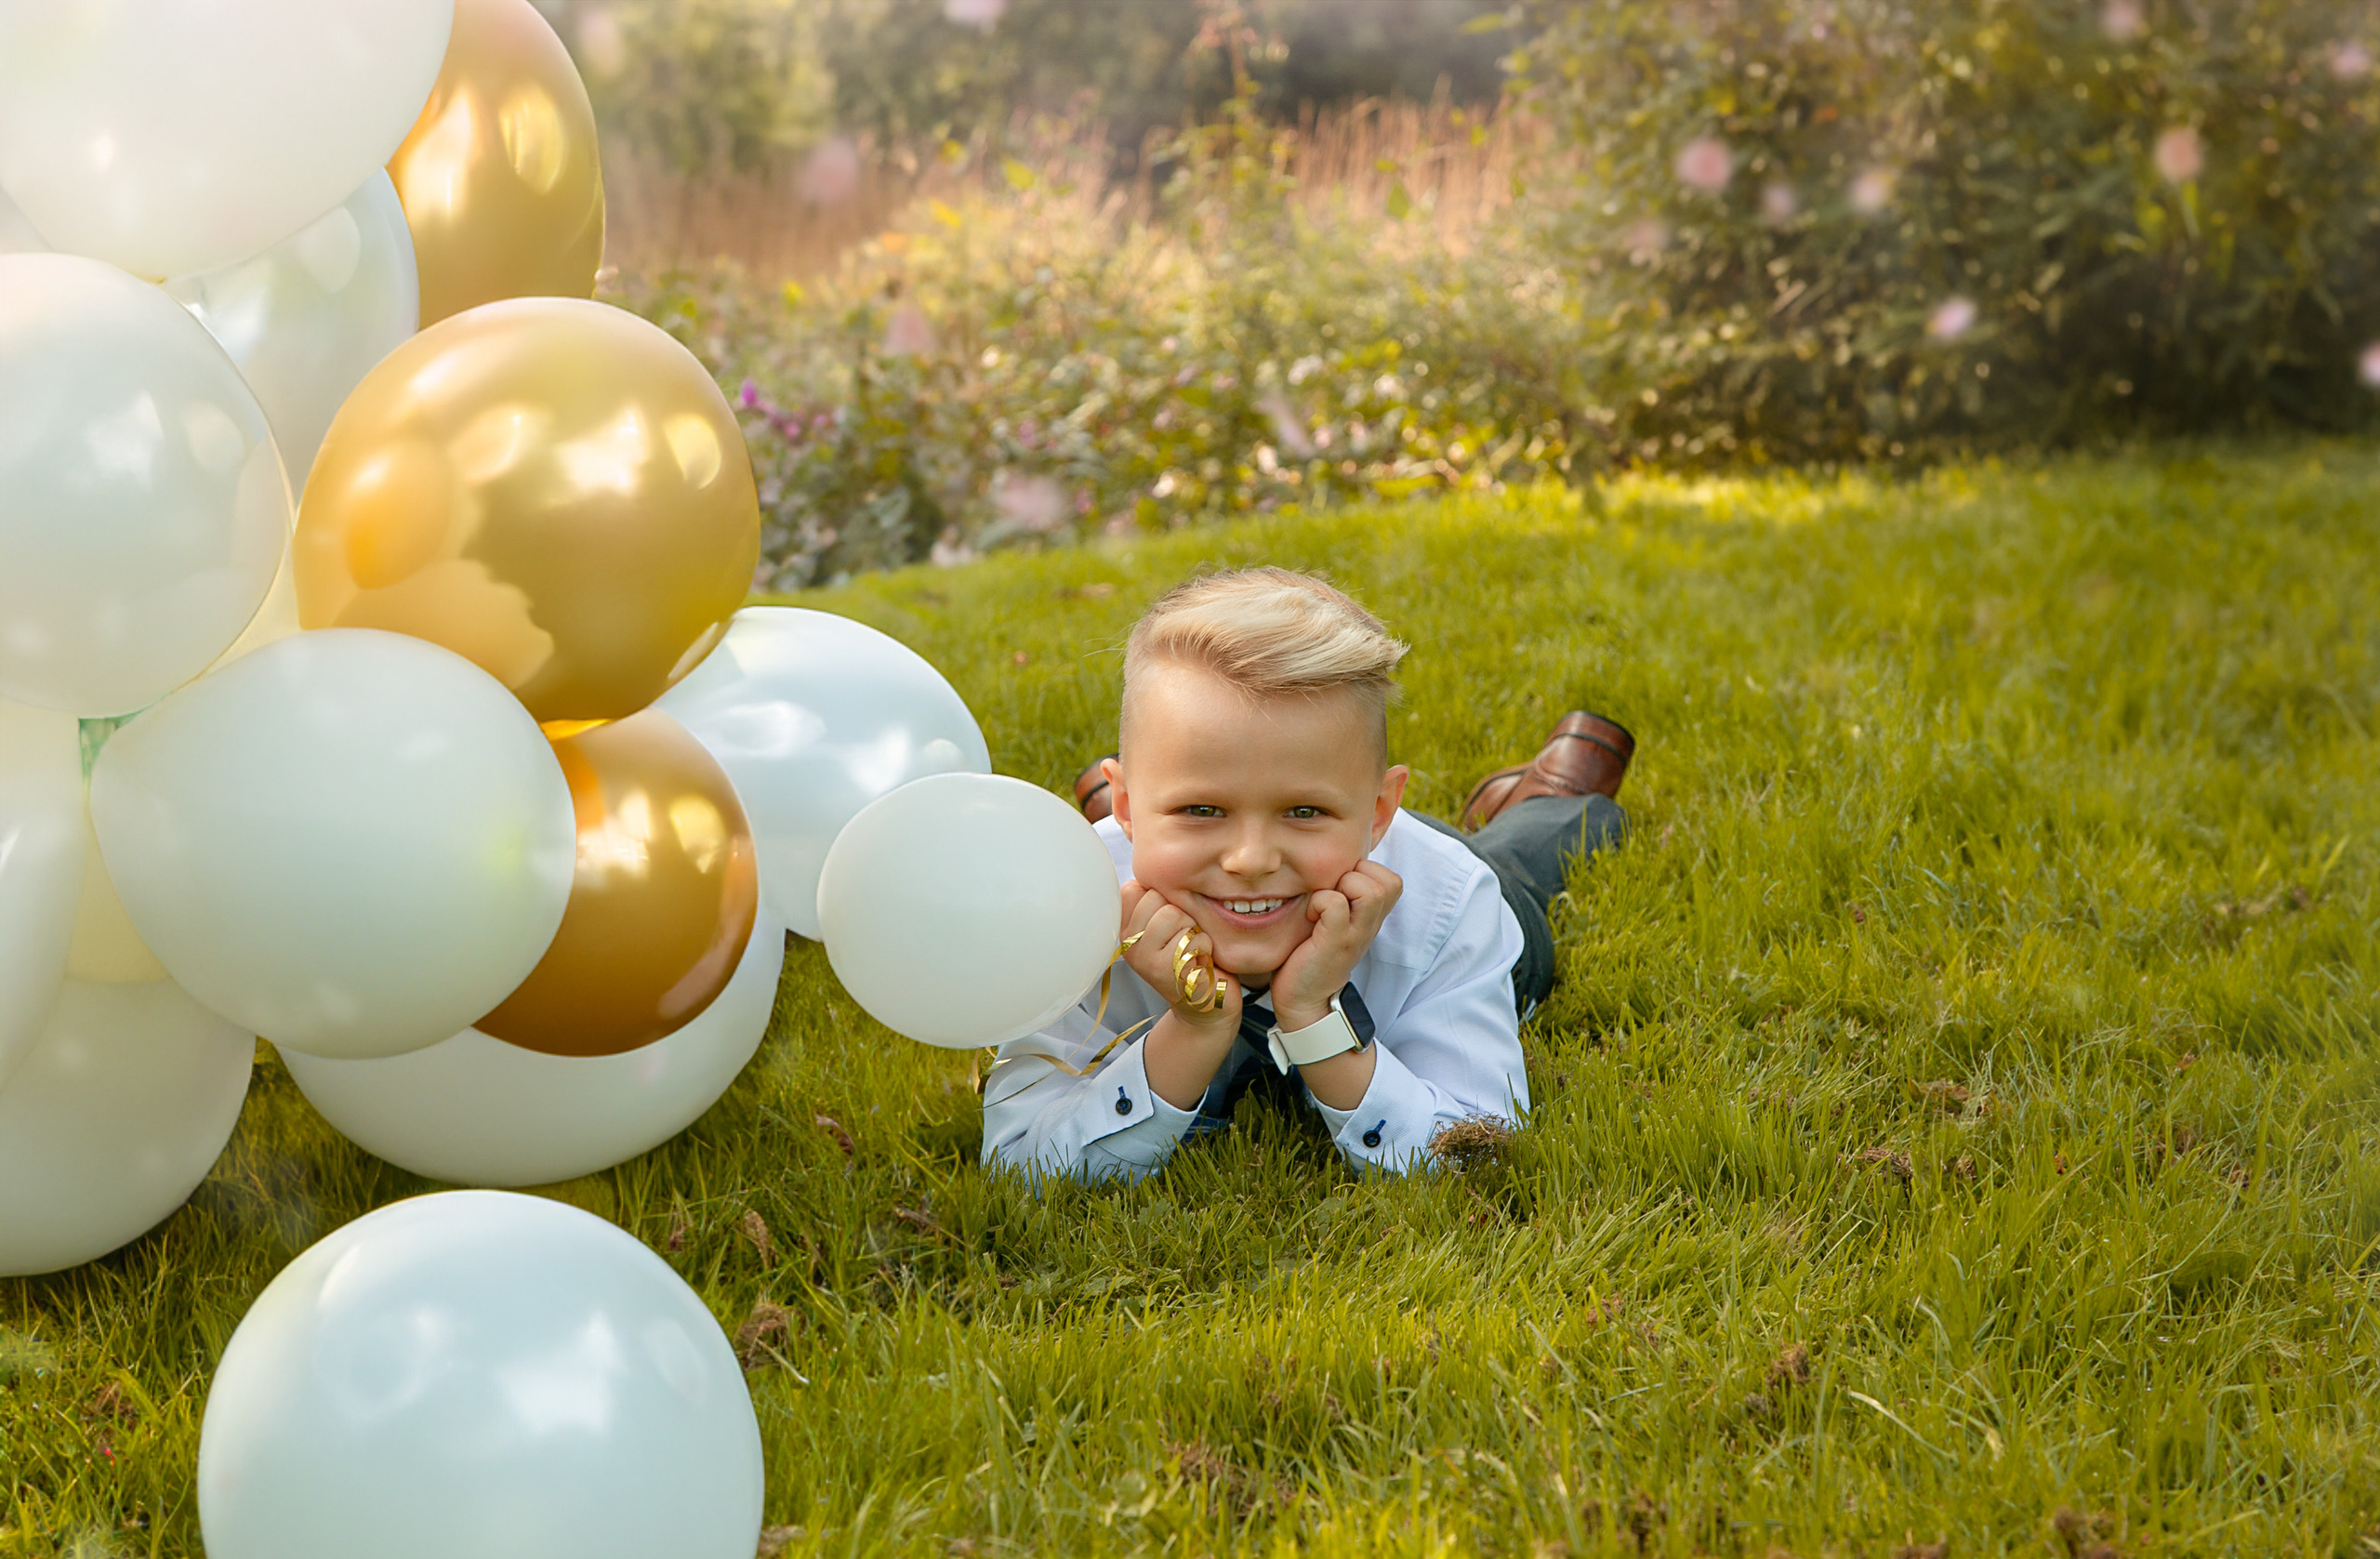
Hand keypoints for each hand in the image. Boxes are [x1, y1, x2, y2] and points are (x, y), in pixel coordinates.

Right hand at [1115, 881, 1240, 1036]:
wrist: (1207, 1002)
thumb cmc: (1193, 954)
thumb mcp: (1171, 922)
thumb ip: (1158, 899)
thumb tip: (1153, 860)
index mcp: (1125, 927)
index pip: (1135, 887)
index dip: (1162, 898)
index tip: (1169, 923)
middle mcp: (1127, 943)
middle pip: (1156, 897)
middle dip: (1182, 913)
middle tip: (1183, 939)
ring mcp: (1141, 958)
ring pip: (1173, 914)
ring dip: (1194, 931)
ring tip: (1191, 950)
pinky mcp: (1162, 971)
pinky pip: (1192, 937)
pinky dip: (1205, 947)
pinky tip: (1198, 964)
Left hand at [1269, 861, 1400, 1031]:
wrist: (1304, 1000)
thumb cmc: (1312, 956)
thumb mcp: (1335, 921)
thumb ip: (1341, 896)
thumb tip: (1330, 863)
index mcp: (1371, 918)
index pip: (1391, 879)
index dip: (1365, 872)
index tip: (1340, 888)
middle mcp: (1370, 926)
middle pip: (1389, 881)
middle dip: (1357, 875)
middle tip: (1334, 893)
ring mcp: (1356, 935)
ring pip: (1370, 890)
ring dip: (1342, 886)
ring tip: (1323, 904)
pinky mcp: (1336, 943)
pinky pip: (1335, 903)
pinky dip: (1319, 902)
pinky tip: (1310, 917)